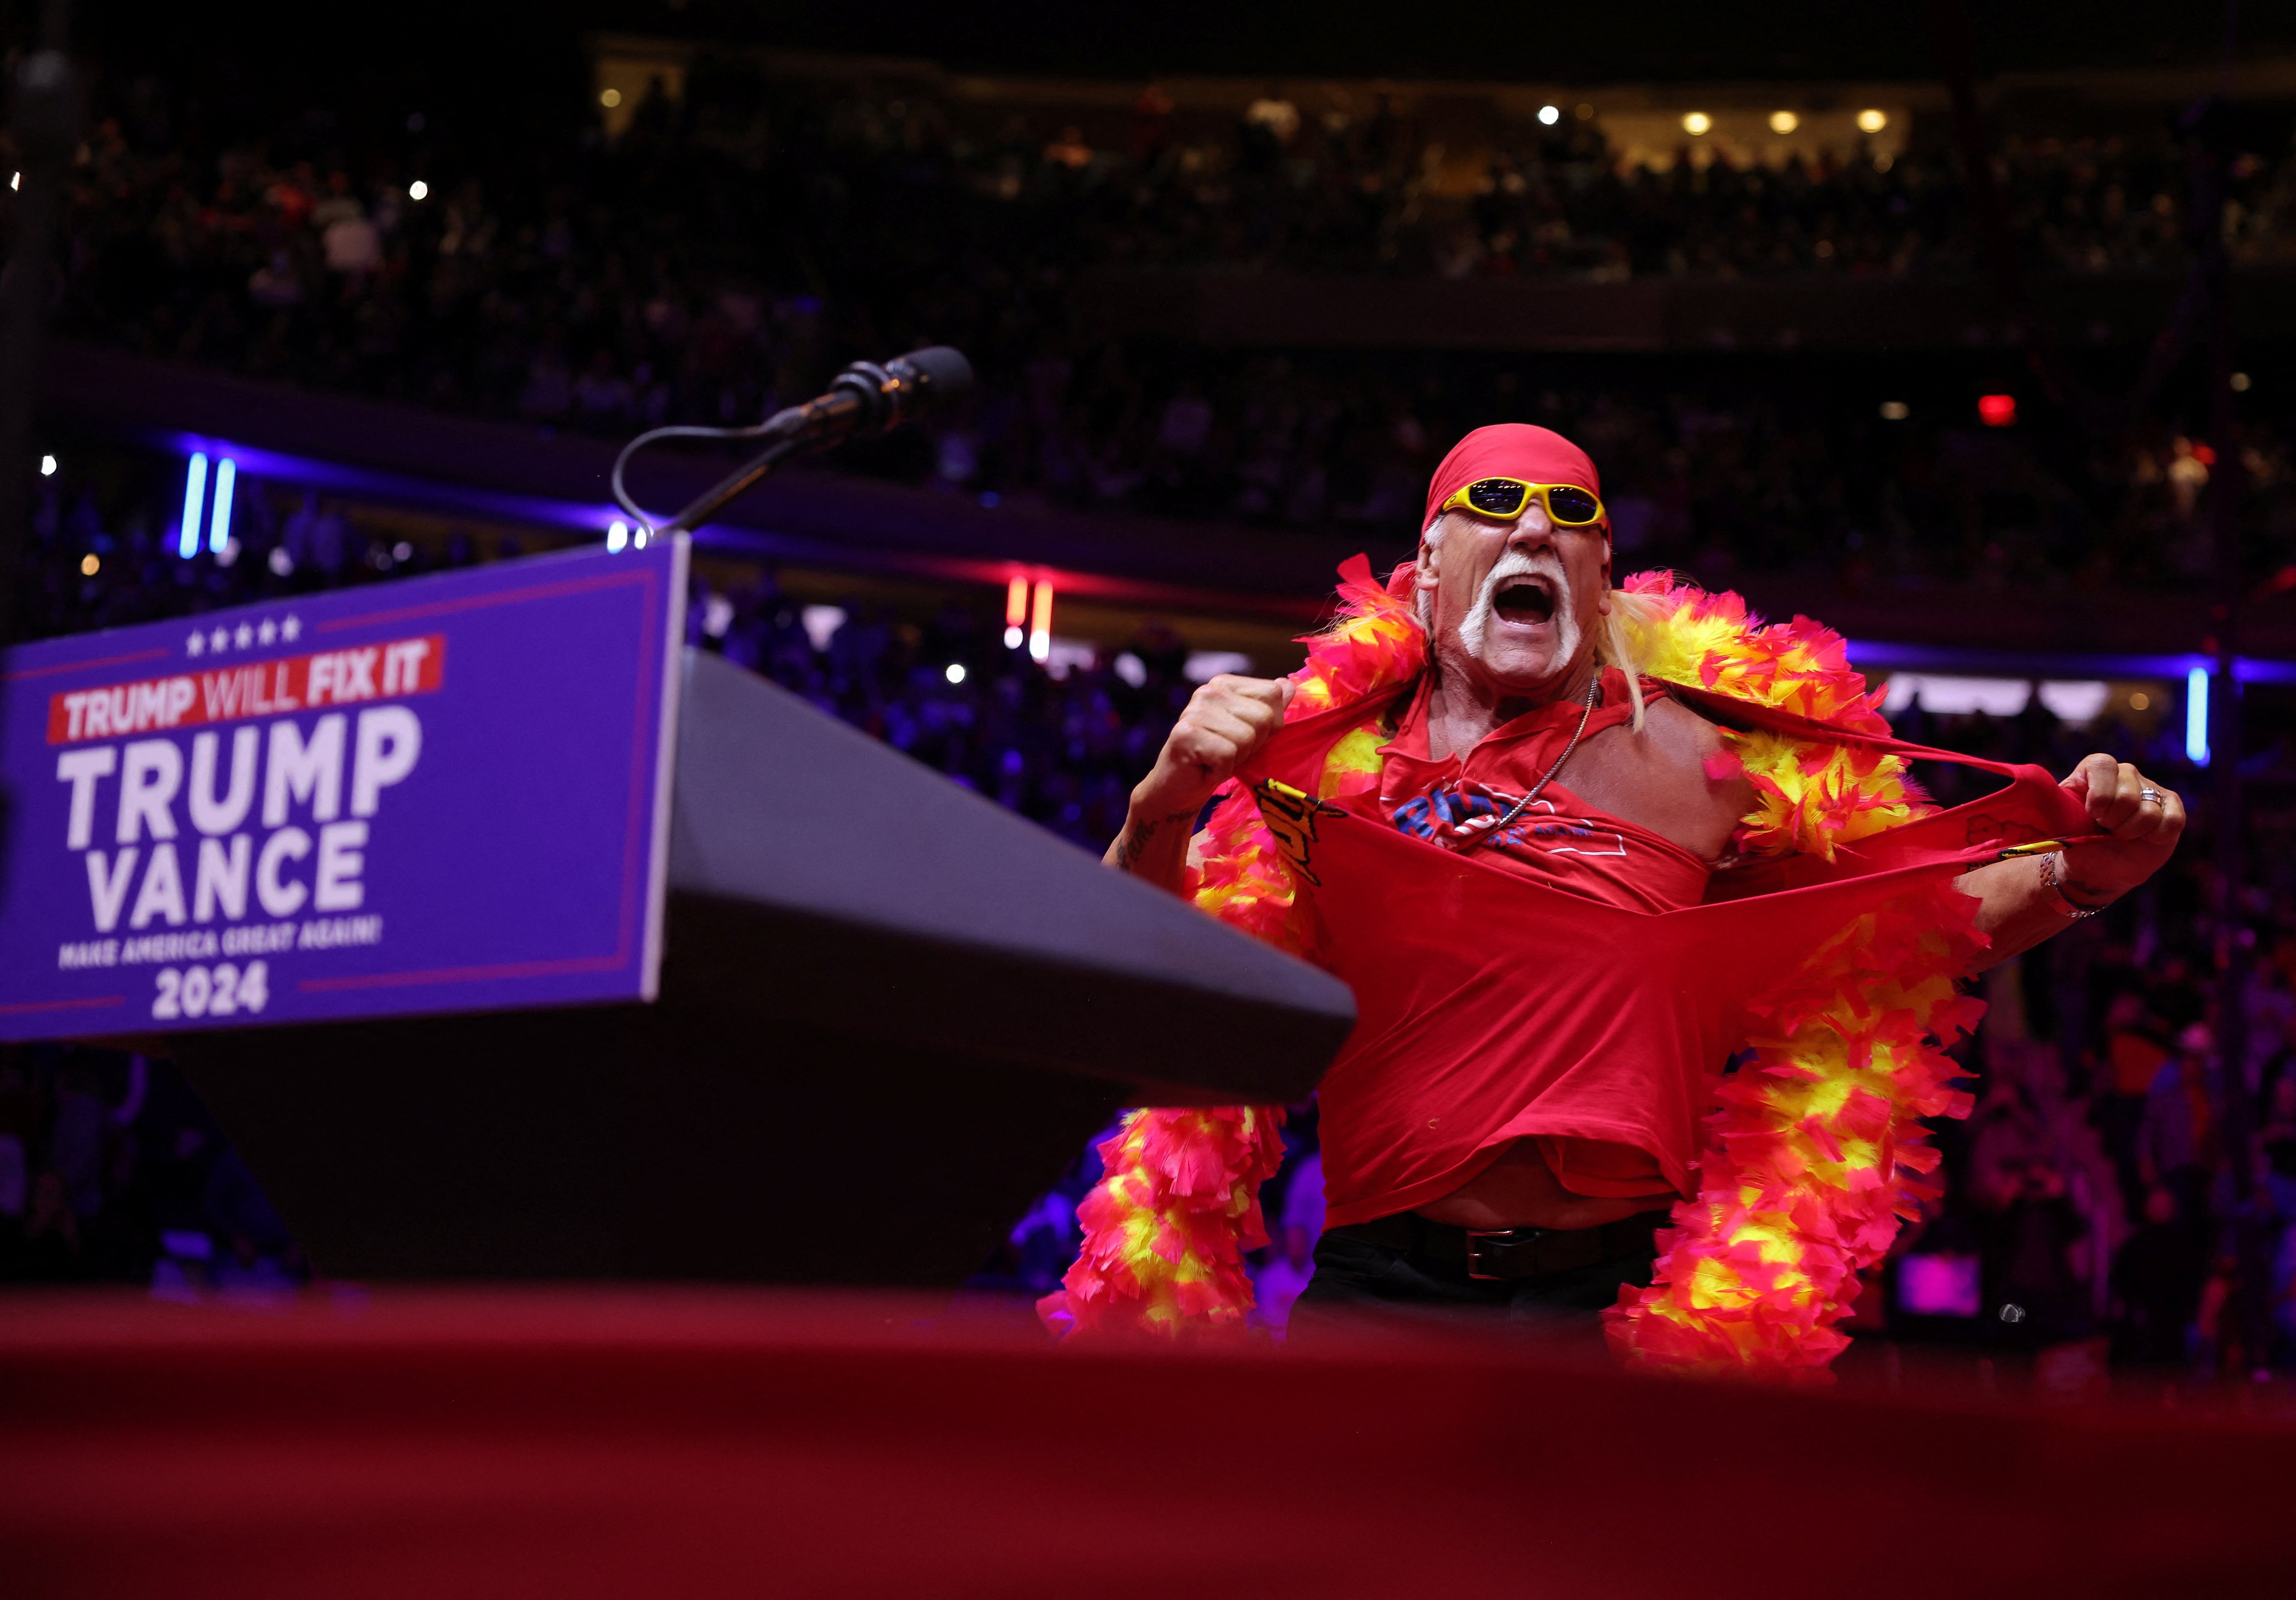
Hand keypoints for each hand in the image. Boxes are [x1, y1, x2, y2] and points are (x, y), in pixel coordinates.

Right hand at [1130, 673, 1296, 821]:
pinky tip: (1206, 768)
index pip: (1273, 693)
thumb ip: (1269, 708)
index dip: (1270, 724)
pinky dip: (1222, 770)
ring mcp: (1194, 710)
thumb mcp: (1250, 730)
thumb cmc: (1217, 758)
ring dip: (1237, 759)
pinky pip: (1228, 755)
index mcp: (1225, 683)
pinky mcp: (1185, 734)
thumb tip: (1288, 685)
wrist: (1180, 788)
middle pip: (1264, 716)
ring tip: (1217, 759)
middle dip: (1254, 744)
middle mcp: (1208, 690)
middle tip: (1229, 752)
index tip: (1244, 737)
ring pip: (1247, 737)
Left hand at [2058, 754, 2183, 903]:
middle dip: (2113, 821)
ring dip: (2131, 832)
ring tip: (2121, 835)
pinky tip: (2144, 839)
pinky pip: (2171, 819)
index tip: (2092, 814)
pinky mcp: (2171, 806)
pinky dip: (2155, 835)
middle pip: (2127, 793)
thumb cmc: (2077, 841)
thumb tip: (2019, 782)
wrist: (2096, 867)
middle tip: (2105, 829)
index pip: (2102, 764)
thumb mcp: (2059, 822)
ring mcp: (2150, 788)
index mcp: (2095, 770)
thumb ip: (2049, 803)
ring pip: (2148, 809)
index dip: (2099, 794)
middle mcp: (2125, 773)